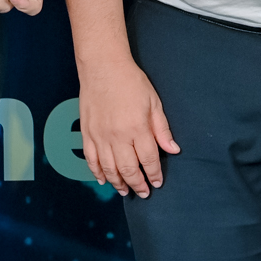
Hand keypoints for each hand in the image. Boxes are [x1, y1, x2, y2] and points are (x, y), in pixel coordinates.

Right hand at [78, 59, 178, 196]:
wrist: (103, 68)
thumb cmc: (131, 82)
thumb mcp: (154, 103)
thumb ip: (162, 129)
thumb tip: (173, 150)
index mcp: (137, 128)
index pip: (148, 159)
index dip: (154, 174)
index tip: (157, 182)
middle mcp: (118, 136)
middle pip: (128, 169)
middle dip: (138, 184)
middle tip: (144, 193)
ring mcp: (100, 136)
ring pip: (109, 169)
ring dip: (118, 183)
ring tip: (126, 191)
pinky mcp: (87, 134)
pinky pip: (91, 160)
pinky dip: (97, 172)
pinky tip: (104, 180)